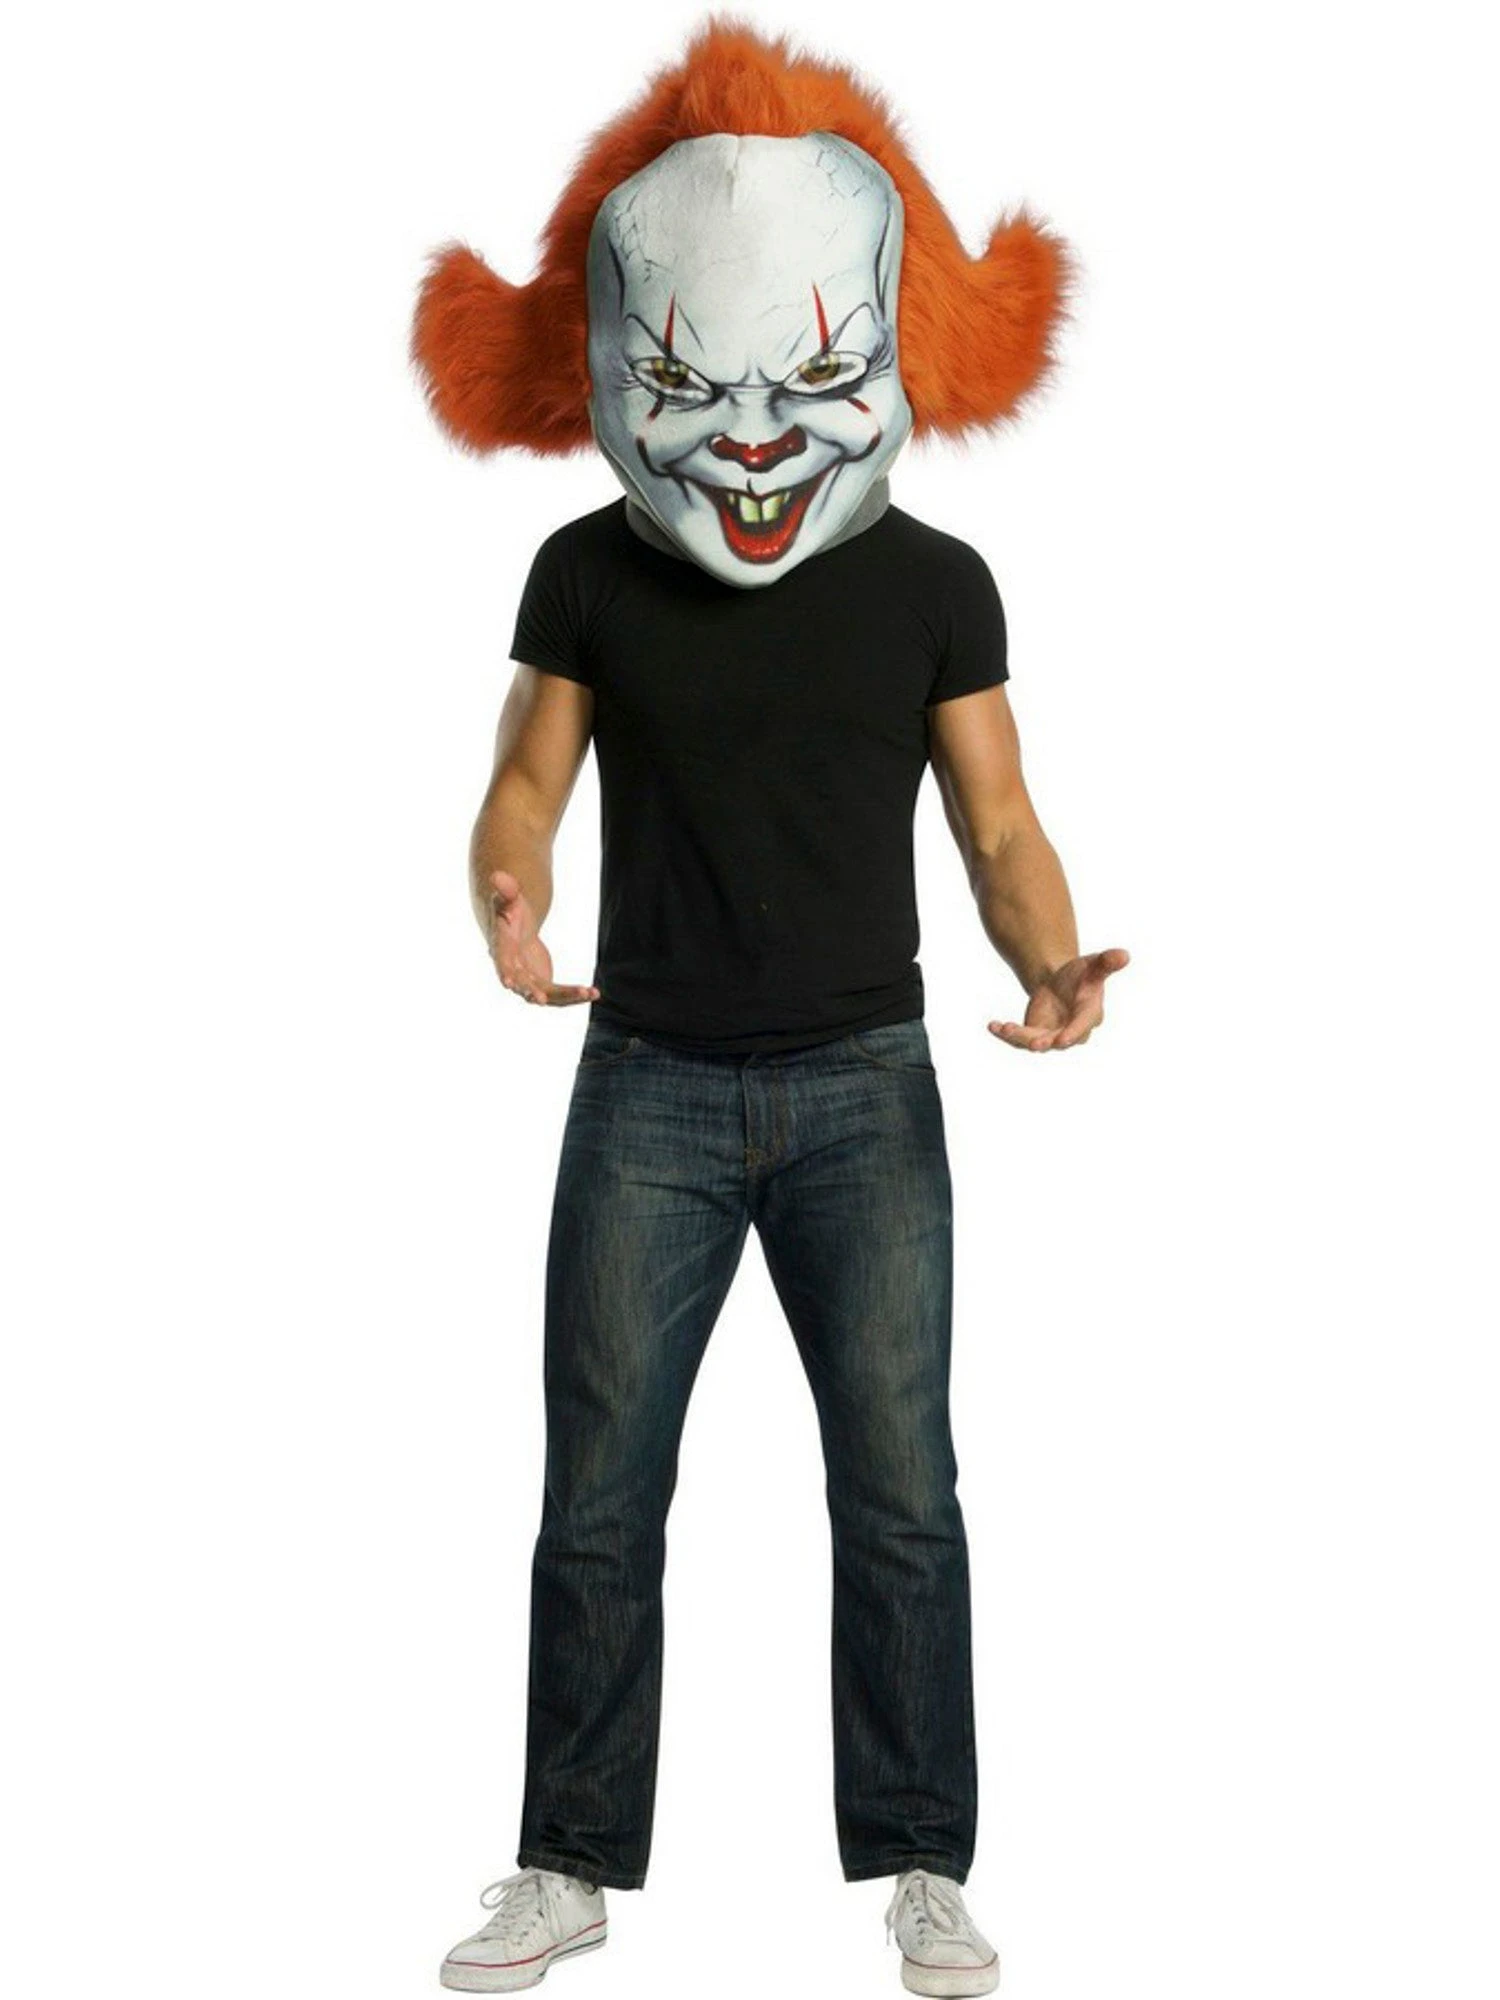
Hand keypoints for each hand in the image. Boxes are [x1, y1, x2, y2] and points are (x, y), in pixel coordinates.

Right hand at [487, 869, 600, 1005]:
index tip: (508, 984)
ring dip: (567, 995)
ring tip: (590, 992)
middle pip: (523, 984)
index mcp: (502, 949)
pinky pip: (559, 995)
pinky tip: (594, 992)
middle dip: (531, 992)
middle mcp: (513, 970)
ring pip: (547, 994)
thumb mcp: (508, 898)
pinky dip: (575, 995)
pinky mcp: (543, 984)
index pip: (502, 962)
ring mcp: (528, 980)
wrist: (514, 930)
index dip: (505, 972)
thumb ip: (506, 890)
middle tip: (541, 1000)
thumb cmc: (509, 910)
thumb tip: (499, 875)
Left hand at [989, 947, 1129, 1051]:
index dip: (1073, 1033)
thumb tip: (1124, 954)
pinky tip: (992, 1025)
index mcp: (1089, 1015)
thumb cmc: (1083, 975)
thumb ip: (1106, 963)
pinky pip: (1018, 1038)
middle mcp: (1070, 1031)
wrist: (1062, 982)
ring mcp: (1051, 1035)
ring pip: (1034, 1042)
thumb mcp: (1094, 965)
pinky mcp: (1033, 1035)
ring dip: (1020, 1037)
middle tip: (1034, 1043)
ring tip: (1004, 1028)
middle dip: (1045, 1042)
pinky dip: (1005, 1034)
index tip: (1062, 1040)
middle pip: (1057, 1040)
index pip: (1082, 1027)